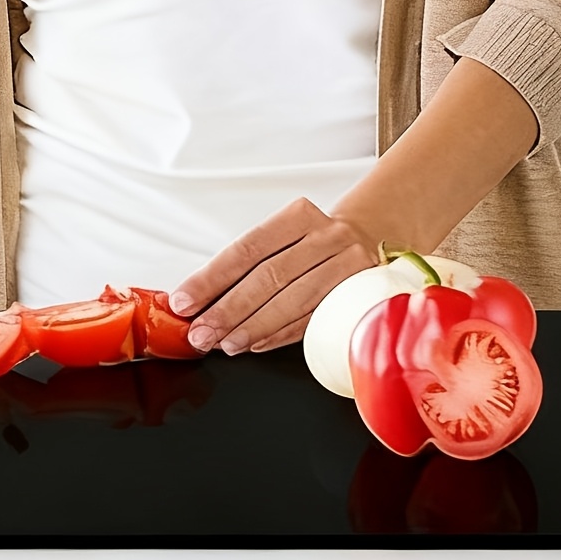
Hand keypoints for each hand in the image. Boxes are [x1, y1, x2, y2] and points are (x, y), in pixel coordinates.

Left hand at [171, 198, 379, 355]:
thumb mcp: (287, 234)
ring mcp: (348, 267)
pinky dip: (282, 335)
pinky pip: (314, 320)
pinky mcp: (360, 296)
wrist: (375, 236)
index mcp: (299, 215)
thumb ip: (249, 262)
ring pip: (293, 301)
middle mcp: (328, 237)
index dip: (212, 278)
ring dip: (254, 328)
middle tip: (200, 333)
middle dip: (229, 310)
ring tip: (225, 343)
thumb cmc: (315, 240)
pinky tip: (257, 344)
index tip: (185, 301)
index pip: (248, 248)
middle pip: (270, 277)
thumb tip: (200, 299)